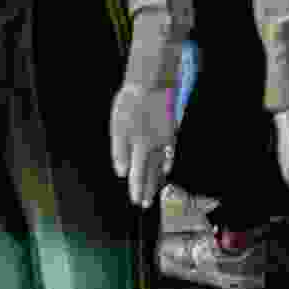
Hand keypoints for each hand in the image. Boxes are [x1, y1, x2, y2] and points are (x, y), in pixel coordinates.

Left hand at [109, 80, 177, 207]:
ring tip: (155, 192)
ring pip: (160, 165)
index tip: (136, 200)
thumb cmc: (131, 104)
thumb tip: (121, 172)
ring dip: (157, 180)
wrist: (152, 84)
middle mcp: (153, 147)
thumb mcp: (118, 127)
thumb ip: (119, 151)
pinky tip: (166, 170)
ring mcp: (163, 140)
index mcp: (139, 147)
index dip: (137, 188)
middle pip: (150, 173)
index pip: (138, 174)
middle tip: (146, 204)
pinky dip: (167, 162)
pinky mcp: (169, 131)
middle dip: (147, 189)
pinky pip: (169, 152)